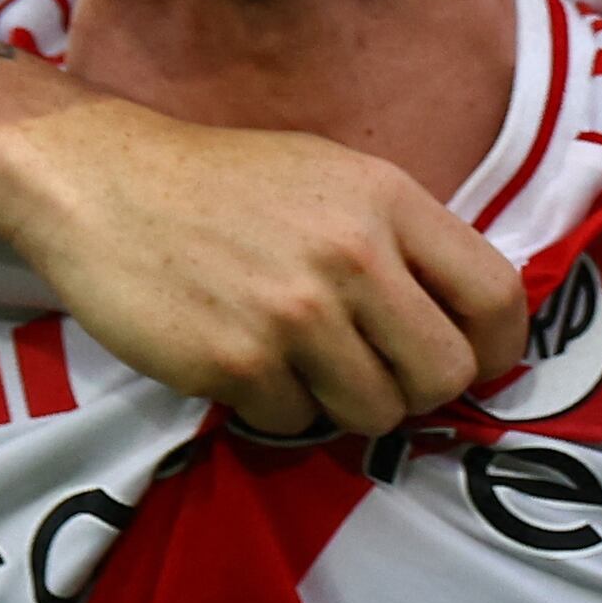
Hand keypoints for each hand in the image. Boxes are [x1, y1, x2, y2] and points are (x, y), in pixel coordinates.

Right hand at [2, 106, 528, 440]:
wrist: (101, 183)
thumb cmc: (225, 183)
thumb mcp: (334, 178)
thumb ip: (402, 240)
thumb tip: (465, 321)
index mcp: (387, 202)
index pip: (496, 294)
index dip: (500, 347)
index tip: (479, 364)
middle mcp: (352, 258)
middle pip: (444, 374)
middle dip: (418, 388)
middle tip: (377, 371)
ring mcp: (294, 316)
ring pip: (375, 413)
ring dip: (345, 404)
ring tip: (303, 361)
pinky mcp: (236, 364)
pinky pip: (294, 424)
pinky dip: (275, 407)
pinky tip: (243, 359)